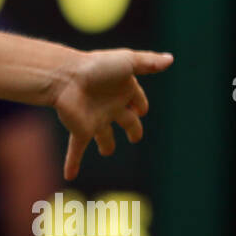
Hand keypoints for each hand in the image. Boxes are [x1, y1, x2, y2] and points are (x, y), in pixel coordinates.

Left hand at [51, 48, 174, 179]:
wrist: (65, 77)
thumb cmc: (97, 67)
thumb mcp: (127, 62)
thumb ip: (148, 62)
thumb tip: (170, 59)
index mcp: (123, 89)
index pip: (137, 100)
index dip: (140, 105)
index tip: (142, 109)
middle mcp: (110, 105)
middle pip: (126, 121)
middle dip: (133, 129)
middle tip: (135, 137)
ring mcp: (95, 119)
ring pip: (104, 136)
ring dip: (106, 144)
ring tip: (106, 151)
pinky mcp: (81, 130)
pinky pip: (77, 150)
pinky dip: (73, 163)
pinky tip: (69, 176)